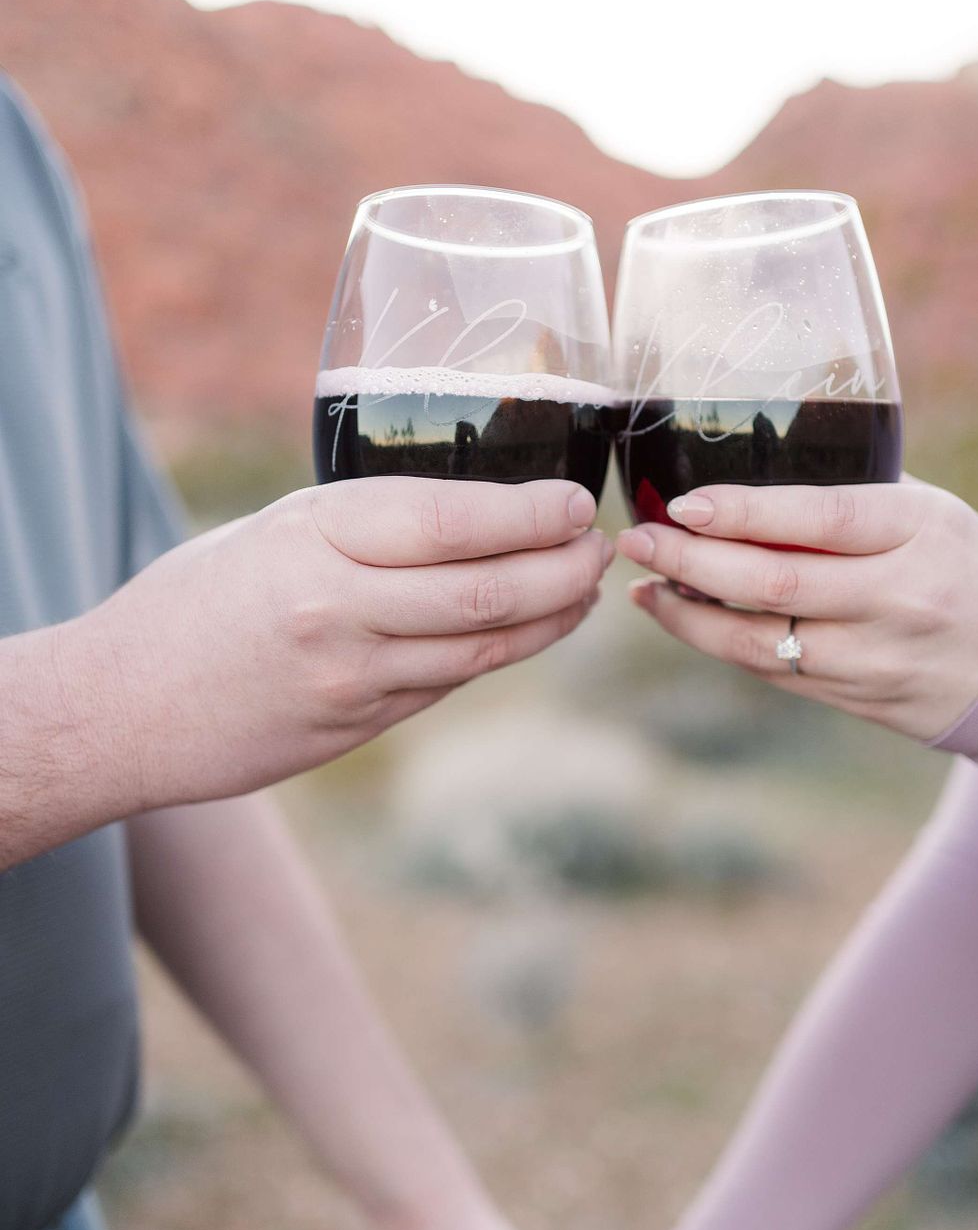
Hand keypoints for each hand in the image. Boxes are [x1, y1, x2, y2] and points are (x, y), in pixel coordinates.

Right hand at [63, 476, 609, 814]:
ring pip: (484, 647)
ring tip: (584, 591)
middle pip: (488, 590)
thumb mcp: (272, 532)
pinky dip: (500, 653)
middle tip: (601, 549)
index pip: (453, 521)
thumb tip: (473, 519)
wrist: (123, 707)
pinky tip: (529, 631)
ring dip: (550, 618)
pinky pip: (448, 682)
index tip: (575, 504)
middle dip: (565, 570)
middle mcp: (341, 607)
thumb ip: (363, 529)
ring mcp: (353, 677)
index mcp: (315, 535)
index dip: (531, 514)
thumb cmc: (194, 601)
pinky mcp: (357, 726)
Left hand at [617, 480, 977, 740]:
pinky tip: (679, 615)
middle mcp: (898, 599)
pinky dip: (717, 642)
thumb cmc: (968, 567)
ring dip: (688, 613)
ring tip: (642, 583)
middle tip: (637, 538)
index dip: (746, 513)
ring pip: (758, 641)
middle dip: (691, 561)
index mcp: (922, 533)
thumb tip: (743, 483)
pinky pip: (770, 672)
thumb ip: (852, 498)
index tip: (685, 503)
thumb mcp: (933, 512)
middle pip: (775, 583)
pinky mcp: (854, 700)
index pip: (822, 518)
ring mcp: (874, 659)